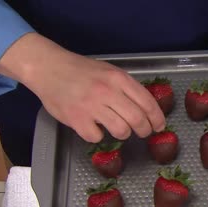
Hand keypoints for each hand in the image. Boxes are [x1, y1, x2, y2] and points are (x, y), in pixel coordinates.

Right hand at [0, 33, 164, 141]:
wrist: (48, 68)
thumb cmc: (81, 70)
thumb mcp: (109, 71)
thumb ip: (126, 87)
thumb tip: (147, 108)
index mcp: (118, 78)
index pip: (147, 102)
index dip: (157, 118)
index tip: (159, 126)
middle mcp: (107, 92)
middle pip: (137, 120)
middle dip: (144, 130)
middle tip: (143, 132)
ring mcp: (91, 106)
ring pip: (121, 131)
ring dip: (123, 133)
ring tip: (118, 128)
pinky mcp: (76, 120)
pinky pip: (97, 137)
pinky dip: (97, 135)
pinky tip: (94, 127)